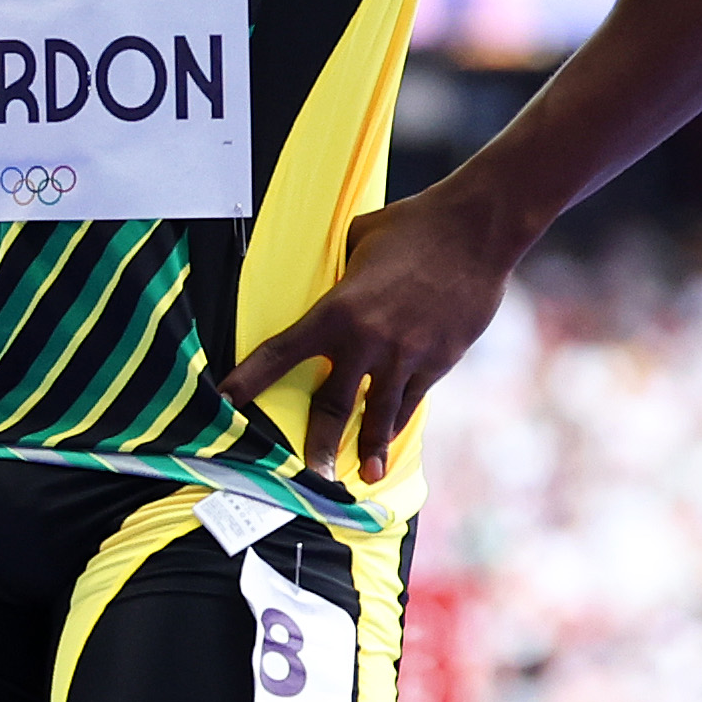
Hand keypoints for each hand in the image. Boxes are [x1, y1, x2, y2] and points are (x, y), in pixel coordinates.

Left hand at [222, 181, 530, 481]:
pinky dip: (398, 424)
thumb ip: (339, 271)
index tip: (224, 404)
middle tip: (307, 474)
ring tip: (361, 476)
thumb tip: (327, 279)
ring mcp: (405, 355)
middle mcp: (366, 341)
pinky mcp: (438, 361)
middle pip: (332, 404)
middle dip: (317, 444)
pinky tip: (390, 444)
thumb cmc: (415, 226)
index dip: (249, 381)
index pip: (280, 353)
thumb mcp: (360, 240)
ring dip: (367, 448)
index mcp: (336, 310)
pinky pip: (411, 400)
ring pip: (378, 414)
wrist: (477, 230)